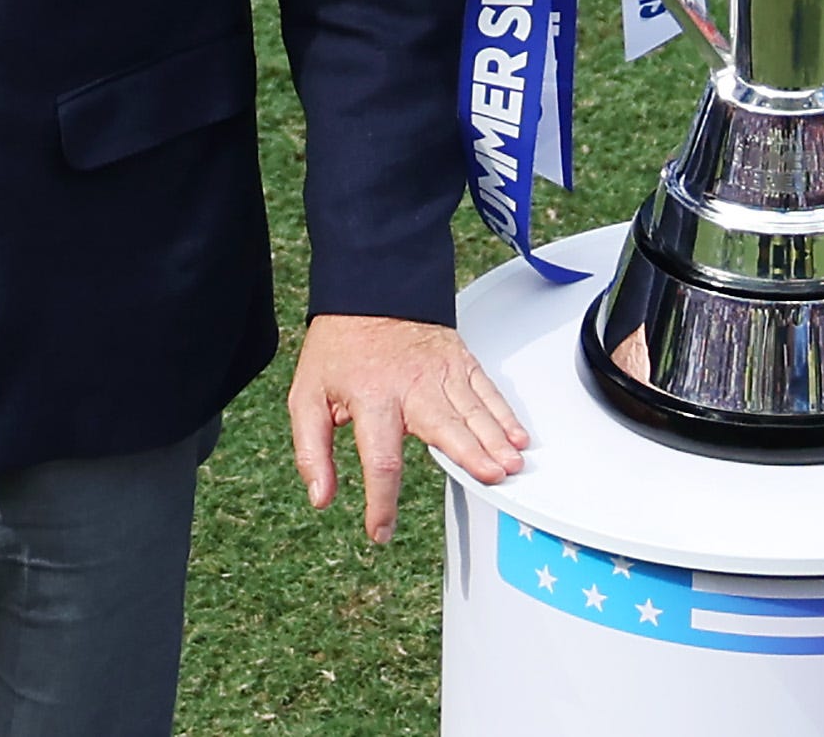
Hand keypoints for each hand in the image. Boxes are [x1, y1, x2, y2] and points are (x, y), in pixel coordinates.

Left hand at [287, 313, 526, 543]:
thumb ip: (311, 450)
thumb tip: (321, 496)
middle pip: (444, 427)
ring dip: (495, 440)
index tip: (380, 531)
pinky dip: (504, 415)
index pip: (380, 459)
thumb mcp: (306, 396)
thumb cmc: (339, 348)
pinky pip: (486, 391)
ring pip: (472, 411)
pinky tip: (517, 438)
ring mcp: (440, 372)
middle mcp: (410, 385)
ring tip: (510, 465)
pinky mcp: (459, 361)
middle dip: (470, 455)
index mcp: (370, 398)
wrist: (368, 292)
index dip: (382, 502)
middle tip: (491, 479)